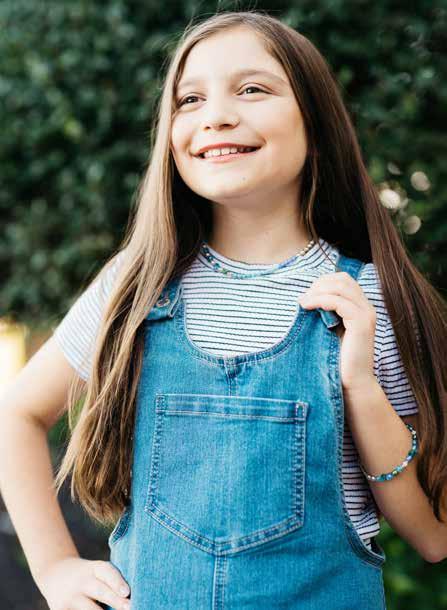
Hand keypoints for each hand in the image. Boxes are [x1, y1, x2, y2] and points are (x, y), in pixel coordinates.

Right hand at [35, 556, 130, 609]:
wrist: (54, 573)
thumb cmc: (87, 575)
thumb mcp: (96, 571)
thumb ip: (110, 581)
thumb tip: (127, 598)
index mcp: (94, 568)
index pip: (106, 571)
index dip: (117, 581)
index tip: (127, 592)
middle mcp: (81, 581)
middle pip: (100, 591)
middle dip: (115, 601)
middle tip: (130, 607)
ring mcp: (70, 597)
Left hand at [298, 271, 377, 392]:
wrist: (352, 383)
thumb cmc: (337, 360)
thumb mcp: (330, 330)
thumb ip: (325, 313)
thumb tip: (305, 297)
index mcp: (361, 308)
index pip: (343, 280)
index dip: (323, 282)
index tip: (307, 296)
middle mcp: (367, 308)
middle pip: (342, 279)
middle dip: (319, 284)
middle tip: (303, 299)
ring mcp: (366, 314)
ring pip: (340, 287)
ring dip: (317, 291)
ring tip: (303, 303)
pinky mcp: (361, 323)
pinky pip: (339, 301)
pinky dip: (320, 300)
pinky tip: (307, 307)